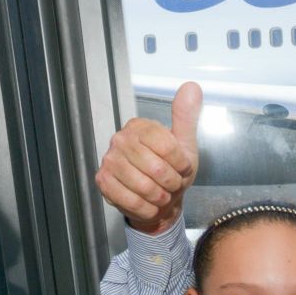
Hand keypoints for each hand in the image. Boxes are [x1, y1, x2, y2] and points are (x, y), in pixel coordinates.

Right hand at [94, 81, 200, 234]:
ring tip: (160, 193)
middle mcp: (120, 139)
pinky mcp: (103, 182)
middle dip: (171, 183)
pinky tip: (148, 203)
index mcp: (140, 127)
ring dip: (160, 197)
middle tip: (171, 183)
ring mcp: (109, 160)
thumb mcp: (185, 145)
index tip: (182, 167)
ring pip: (145, 187)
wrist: (160, 200)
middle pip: (157, 168)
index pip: (167, 146)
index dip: (180, 164)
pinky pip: (132, 201)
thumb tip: (192, 86)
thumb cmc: (172, 171)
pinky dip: (147, 208)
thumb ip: (186, 117)